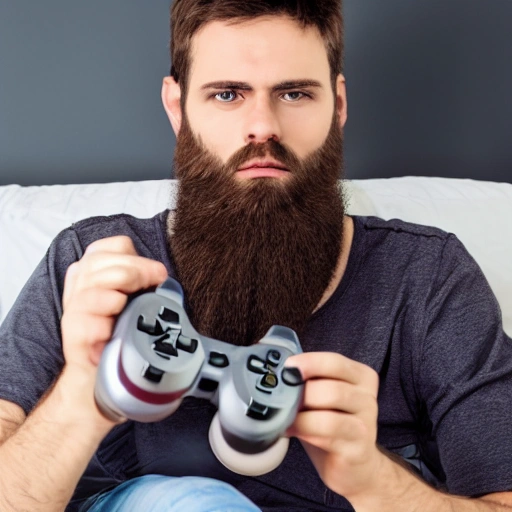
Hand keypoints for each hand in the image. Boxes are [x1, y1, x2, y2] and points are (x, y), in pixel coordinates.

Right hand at [60, 236, 167, 421]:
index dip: (137, 256)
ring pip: (100, 280)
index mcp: (94, 271)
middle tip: (157, 281)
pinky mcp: (74, 329)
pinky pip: (93, 311)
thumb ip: (141, 281)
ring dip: (125, 285)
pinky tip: (116, 324)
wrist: (99, 375)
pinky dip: (110, 314)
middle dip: (138, 269)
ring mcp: (75, 306)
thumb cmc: (119, 333)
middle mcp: (80, 284)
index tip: (155, 273)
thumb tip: (162, 275)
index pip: (113, 246)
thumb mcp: (131, 300)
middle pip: (106, 260)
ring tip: (134, 301)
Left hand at [285, 352, 383, 499]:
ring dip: (300, 412)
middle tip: (280, 396)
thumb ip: (310, 381)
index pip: (335, 361)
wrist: (356, 467)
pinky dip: (303, 428)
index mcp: (361, 377)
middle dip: (301, 392)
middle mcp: (367, 397)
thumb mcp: (324, 398)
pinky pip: (327, 433)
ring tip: (284, 415)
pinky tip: (290, 430)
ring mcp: (366, 424)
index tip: (287, 366)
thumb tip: (280, 372)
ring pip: (329, 412)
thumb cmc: (334, 425)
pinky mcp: (358, 448)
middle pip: (331, 387)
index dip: (309, 362)